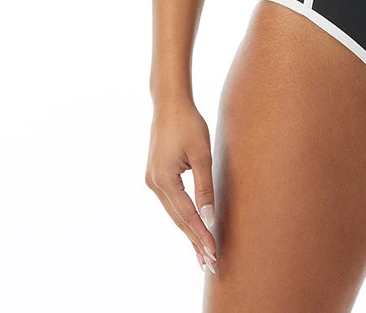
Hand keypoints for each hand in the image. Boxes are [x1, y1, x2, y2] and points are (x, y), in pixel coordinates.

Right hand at [145, 98, 217, 274]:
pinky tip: (193, 227)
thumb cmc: (189, 124)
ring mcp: (152, 181)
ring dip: (189, 231)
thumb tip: (209, 218)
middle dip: (195, 241)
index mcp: (164, 180)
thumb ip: (205, 187)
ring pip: (174, 213)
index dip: (201, 236)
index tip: (213, 254)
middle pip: (178, 219)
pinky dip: (183, 216)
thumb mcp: (202, 154)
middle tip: (210, 263)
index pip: (187, 215)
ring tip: (203, 252)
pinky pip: (171, 202)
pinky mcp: (156, 176)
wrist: (169, 103)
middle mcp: (154, 184)